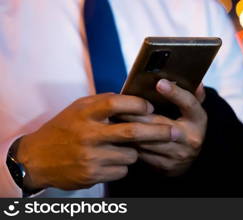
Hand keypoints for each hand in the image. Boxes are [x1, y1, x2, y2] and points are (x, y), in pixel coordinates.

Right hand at [16, 93, 173, 190]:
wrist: (36, 159)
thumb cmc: (63, 129)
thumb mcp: (78, 108)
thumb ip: (102, 102)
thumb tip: (131, 99)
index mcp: (86, 113)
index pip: (118, 103)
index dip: (138, 104)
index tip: (150, 106)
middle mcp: (88, 134)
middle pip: (132, 131)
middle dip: (158, 131)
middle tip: (175, 131)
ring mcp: (90, 157)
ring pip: (131, 154)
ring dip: (134, 151)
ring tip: (120, 146)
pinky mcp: (92, 175)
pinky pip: (122, 170)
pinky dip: (122, 165)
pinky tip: (110, 159)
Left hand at [119, 80, 206, 175]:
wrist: (189, 159)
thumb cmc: (187, 127)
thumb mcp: (193, 111)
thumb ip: (193, 95)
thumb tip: (196, 81)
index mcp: (198, 120)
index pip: (188, 104)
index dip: (175, 93)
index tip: (160, 82)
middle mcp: (190, 138)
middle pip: (160, 124)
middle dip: (137, 114)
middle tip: (120, 104)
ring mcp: (177, 154)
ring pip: (148, 141)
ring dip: (129, 130)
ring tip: (114, 119)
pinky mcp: (164, 165)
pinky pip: (142, 154)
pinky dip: (129, 144)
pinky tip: (118, 136)